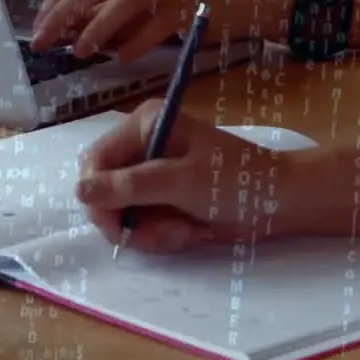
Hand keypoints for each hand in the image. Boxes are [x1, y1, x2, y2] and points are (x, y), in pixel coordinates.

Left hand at [30, 0, 226, 60]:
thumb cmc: (171, 1)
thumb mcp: (129, 0)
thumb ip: (98, 11)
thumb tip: (61, 33)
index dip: (52, 5)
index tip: (37, 32)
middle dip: (63, 16)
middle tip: (44, 43)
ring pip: (125, 0)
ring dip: (98, 27)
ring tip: (80, 53)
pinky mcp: (188, 4)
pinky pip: (159, 23)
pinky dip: (138, 40)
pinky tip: (121, 58)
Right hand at [75, 99, 280, 252]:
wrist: (279, 203)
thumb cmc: (234, 180)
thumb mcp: (180, 182)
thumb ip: (129, 186)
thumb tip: (80, 191)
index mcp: (144, 125)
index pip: (95, 160)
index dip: (98, 196)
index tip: (116, 226)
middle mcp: (143, 146)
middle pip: (104, 190)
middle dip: (132, 220)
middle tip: (162, 234)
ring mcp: (153, 175)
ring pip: (124, 214)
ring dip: (153, 232)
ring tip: (186, 231)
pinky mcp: (164, 199)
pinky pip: (143, 224)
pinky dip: (164, 235)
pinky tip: (191, 231)